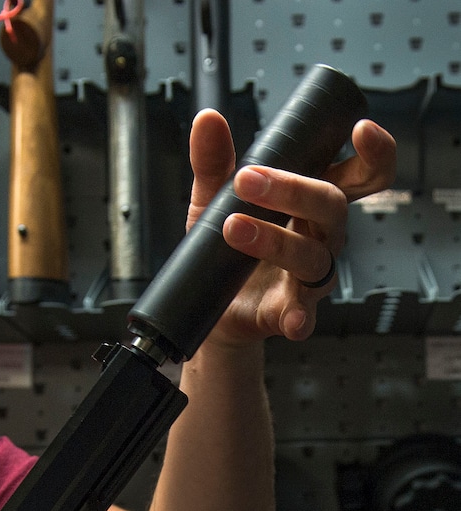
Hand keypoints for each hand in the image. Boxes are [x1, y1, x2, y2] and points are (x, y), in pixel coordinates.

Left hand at [187, 109, 396, 345]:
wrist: (208, 304)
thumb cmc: (223, 246)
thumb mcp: (212, 199)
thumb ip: (213, 162)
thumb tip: (207, 120)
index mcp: (313, 202)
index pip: (362, 174)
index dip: (374, 153)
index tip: (360, 129)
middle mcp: (321, 236)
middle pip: (333, 207)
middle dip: (294, 189)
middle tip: (247, 178)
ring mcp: (309, 276)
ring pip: (313, 255)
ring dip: (275, 240)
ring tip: (232, 227)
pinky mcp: (292, 312)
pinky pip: (304, 315)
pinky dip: (299, 316)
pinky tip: (290, 318)